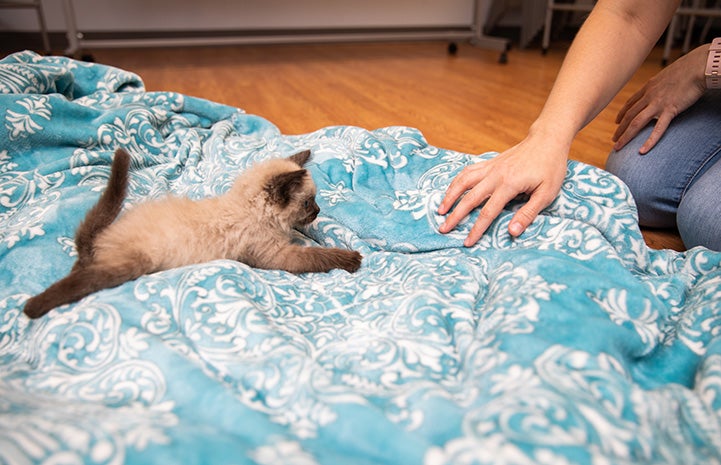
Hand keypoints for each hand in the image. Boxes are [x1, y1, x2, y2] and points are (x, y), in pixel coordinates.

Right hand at [437, 135, 567, 246]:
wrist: (547, 140)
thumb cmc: (550, 168)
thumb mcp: (546, 194)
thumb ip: (528, 214)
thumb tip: (512, 232)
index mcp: (509, 185)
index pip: (488, 212)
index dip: (476, 229)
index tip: (467, 242)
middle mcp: (495, 175)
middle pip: (469, 198)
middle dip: (455, 216)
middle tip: (443, 229)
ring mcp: (490, 167)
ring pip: (463, 182)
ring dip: (450, 196)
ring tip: (440, 210)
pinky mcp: (489, 162)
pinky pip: (468, 171)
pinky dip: (456, 181)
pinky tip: (451, 190)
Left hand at [613, 43, 707, 153]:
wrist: (697, 66)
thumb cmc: (687, 68)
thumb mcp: (666, 76)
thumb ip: (660, 85)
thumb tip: (660, 88)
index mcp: (648, 87)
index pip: (630, 103)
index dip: (621, 114)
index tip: (616, 122)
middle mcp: (649, 96)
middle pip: (629, 115)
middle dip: (620, 129)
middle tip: (614, 140)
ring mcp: (658, 103)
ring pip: (636, 122)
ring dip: (625, 136)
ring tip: (618, 147)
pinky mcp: (670, 109)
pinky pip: (658, 129)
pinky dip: (649, 141)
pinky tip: (642, 151)